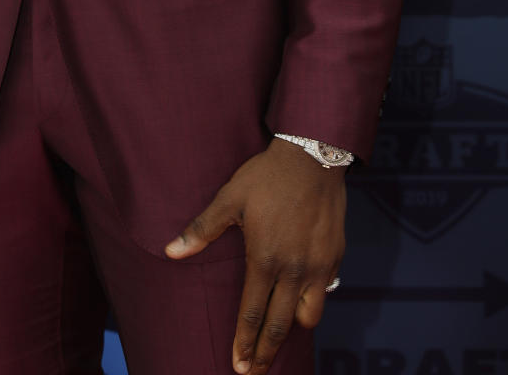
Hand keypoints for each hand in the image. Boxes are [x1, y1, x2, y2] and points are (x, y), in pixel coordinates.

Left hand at [165, 137, 344, 372]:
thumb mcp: (229, 198)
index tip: (237, 365)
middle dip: (264, 353)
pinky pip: (325, 293)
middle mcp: (294, 269)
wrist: (312, 155)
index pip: (252, 313)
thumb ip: (202, 230)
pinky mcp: (336, 257)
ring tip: (276, 340)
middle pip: (280, 325)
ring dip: (292, 330)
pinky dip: (312, 304)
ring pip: (308, 316)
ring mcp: (319, 266)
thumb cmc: (266, 176)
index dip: (244, 342)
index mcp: (265, 258)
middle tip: (252, 372)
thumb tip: (171, 252)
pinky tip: (302, 305)